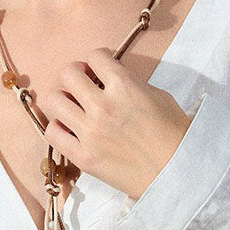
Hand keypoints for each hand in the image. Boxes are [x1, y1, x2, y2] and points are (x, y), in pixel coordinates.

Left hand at [40, 46, 192, 201]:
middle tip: (84, 85)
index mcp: (124, 86)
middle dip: (76, 75)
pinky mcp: (82, 156)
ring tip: (73, 107)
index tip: (100, 69)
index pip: (95, 56)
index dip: (98, 60)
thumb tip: (108, 80)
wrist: (177, 173)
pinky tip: (70, 129)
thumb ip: (130, 83)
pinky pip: (52, 133)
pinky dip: (58, 128)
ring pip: (53, 100)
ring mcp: (89, 132)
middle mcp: (102, 106)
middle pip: (68, 74)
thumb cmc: (174, 135)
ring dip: (63, 99)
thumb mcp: (158, 96)